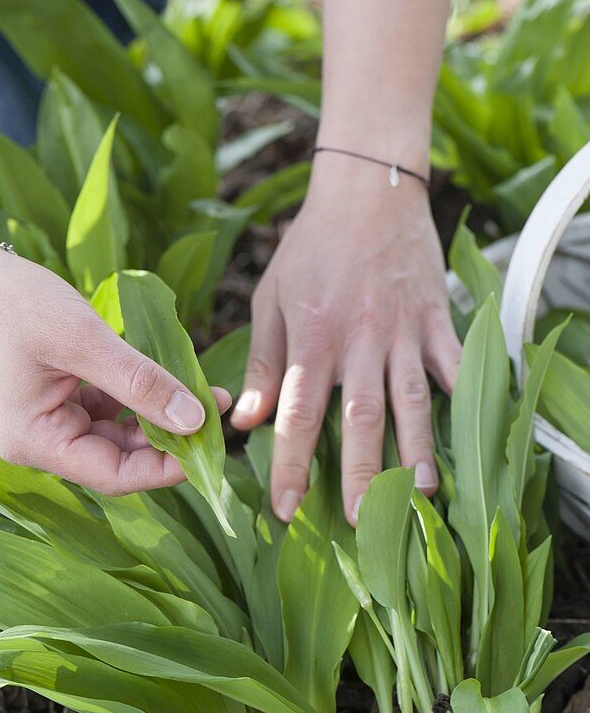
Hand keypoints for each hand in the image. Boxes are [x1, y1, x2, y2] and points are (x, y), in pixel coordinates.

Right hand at [0, 243, 229, 493]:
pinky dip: (133, 397)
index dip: (167, 466)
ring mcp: (44, 421)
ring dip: (155, 415)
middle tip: (217, 407)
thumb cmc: (13, 303)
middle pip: (116, 458)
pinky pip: (101, 410)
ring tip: (202, 390)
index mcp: (35, 442)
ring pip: (113, 433)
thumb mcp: (85, 341)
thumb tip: (196, 420)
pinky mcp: (51, 399)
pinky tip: (164, 379)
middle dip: (168, 436)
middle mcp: (37, 443)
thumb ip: (141, 384)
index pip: (115, 475)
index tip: (211, 442)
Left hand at [230, 163, 460, 523]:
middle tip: (363, 522)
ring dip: (418, 450)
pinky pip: (454, 364)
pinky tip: (468, 434)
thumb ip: (262, 362)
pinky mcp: (436, 318)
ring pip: (413, 401)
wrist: (368, 190)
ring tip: (423, 495)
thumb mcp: (271, 299)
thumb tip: (244, 420)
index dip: (292, 465)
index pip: (298, 414)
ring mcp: (402, 331)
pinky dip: (462, 398)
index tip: (287, 509)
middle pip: (361, 419)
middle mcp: (358, 341)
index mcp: (312, 339)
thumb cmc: (311, 245)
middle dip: (362, 475)